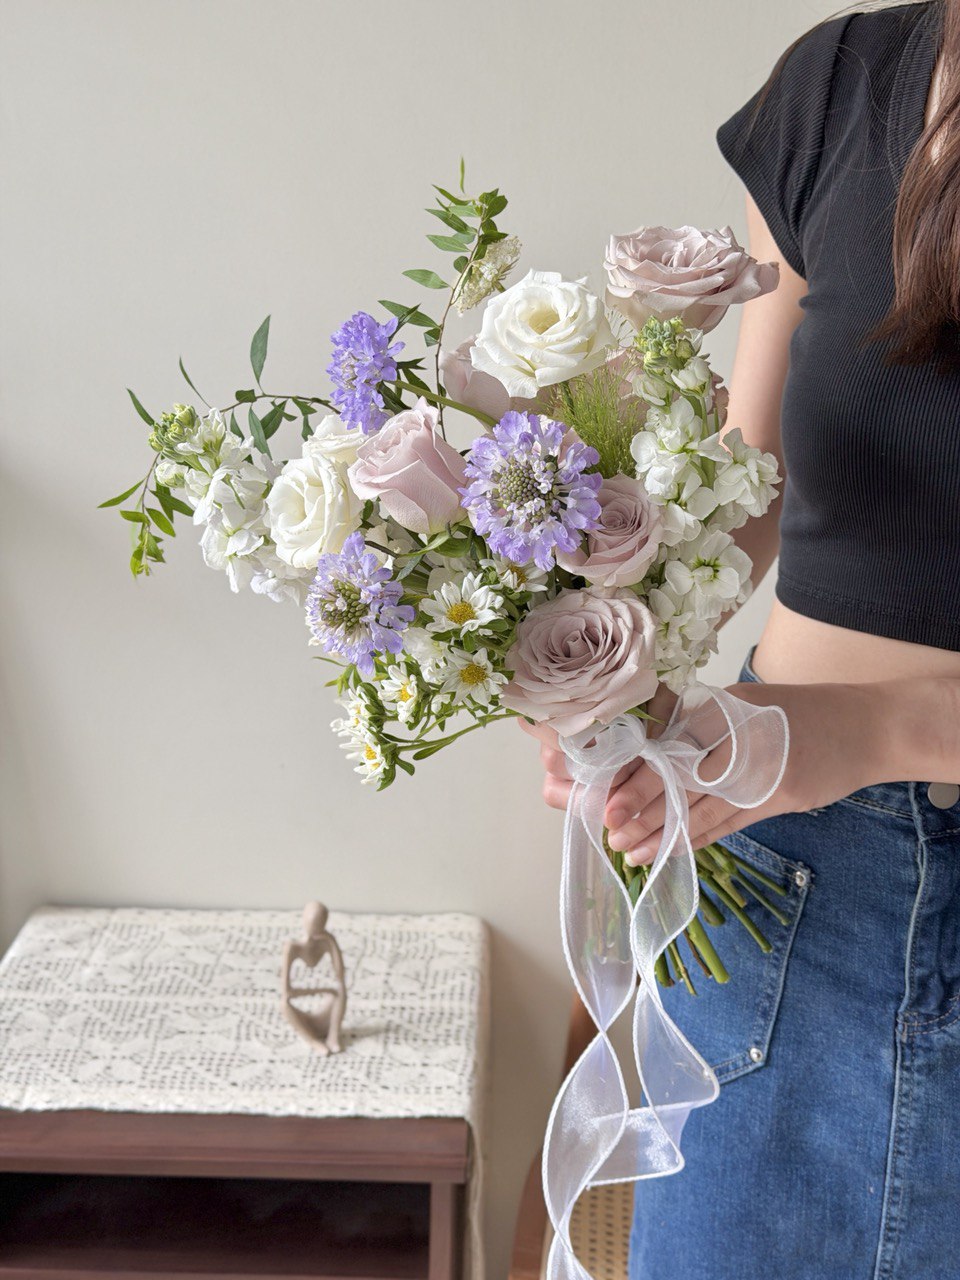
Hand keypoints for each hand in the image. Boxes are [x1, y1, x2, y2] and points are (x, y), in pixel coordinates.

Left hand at [519, 679, 881, 862]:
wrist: (868, 727)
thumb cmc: (800, 713)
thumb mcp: (747, 704)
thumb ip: (703, 724)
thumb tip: (646, 752)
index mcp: (726, 707)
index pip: (671, 746)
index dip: (638, 777)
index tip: (609, 800)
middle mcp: (741, 738)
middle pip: (680, 779)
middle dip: (642, 810)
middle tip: (610, 831)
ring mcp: (762, 771)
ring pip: (702, 807)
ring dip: (664, 834)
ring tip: (631, 852)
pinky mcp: (779, 799)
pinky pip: (729, 823)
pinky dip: (699, 839)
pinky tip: (672, 853)